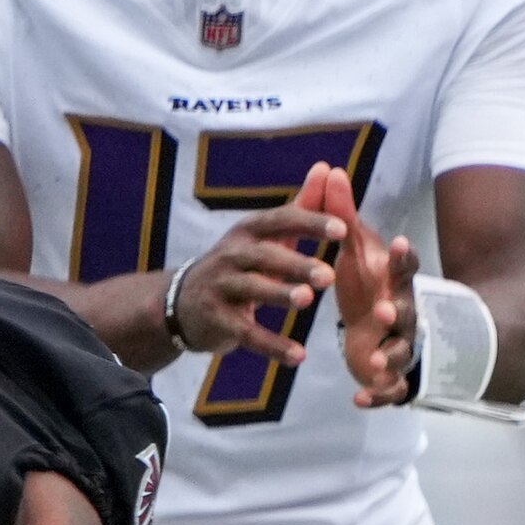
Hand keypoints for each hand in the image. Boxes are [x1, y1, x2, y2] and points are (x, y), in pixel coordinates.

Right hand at [164, 205, 334, 366]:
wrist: (181, 302)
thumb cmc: (238, 264)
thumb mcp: (265, 235)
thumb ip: (300, 207)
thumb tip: (326, 168)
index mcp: (249, 231)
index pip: (281, 221)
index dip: (310, 223)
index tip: (343, 229)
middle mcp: (233, 254)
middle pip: (265, 255)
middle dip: (296, 264)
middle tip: (328, 275)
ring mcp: (221, 286)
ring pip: (252, 289)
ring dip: (279, 295)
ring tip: (307, 301)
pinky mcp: (216, 319)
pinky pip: (246, 333)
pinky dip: (272, 346)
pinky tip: (298, 356)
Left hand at [298, 159, 416, 405]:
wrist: (386, 335)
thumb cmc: (370, 287)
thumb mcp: (356, 251)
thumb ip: (343, 216)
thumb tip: (331, 170)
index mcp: (394, 284)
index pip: (405, 269)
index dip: (405, 259)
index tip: (400, 243)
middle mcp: (403, 314)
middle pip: (408, 314)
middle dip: (397, 314)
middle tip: (383, 312)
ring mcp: (401, 347)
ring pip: (404, 354)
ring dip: (391, 358)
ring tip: (376, 362)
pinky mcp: (391, 377)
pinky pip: (391, 390)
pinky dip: (378, 397)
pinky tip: (360, 399)